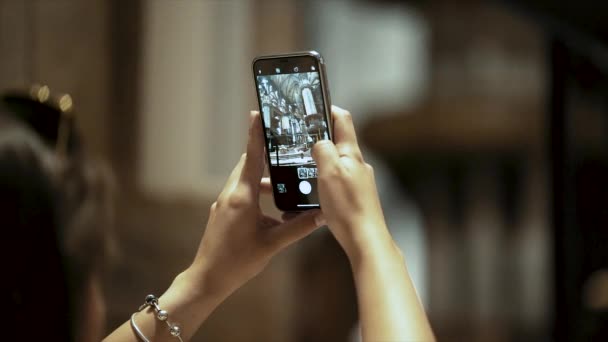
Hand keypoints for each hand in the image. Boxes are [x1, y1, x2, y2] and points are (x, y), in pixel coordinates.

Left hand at [189, 111, 324, 296]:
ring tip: (285, 183)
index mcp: (242, 197)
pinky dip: (258, 193)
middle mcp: (231, 195)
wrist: (207, 279)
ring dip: (264, 178)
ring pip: (246, 180)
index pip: (252, 157)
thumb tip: (321, 215)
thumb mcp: (271, 245)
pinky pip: (242, 193)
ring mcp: (225, 203)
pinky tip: (273, 211)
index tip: (259, 113)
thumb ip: (297, 229)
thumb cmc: (236, 263)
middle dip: (266, 154)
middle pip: (249, 164)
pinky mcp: (224, 213)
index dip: (256, 134)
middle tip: (284, 146)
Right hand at [312, 106, 391, 260]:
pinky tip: (313, 195)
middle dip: (319, 138)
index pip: (343, 120)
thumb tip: (319, 141)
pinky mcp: (354, 198)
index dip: (328, 109)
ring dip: (318, 163)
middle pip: (338, 142)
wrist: (365, 240)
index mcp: (352, 154)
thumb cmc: (349, 208)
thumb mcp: (330, 172)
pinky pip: (335, 183)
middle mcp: (357, 165)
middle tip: (300, 139)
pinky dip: (322, 183)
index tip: (314, 105)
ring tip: (301, 169)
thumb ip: (323, 150)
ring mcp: (357, 182)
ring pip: (335, 164)